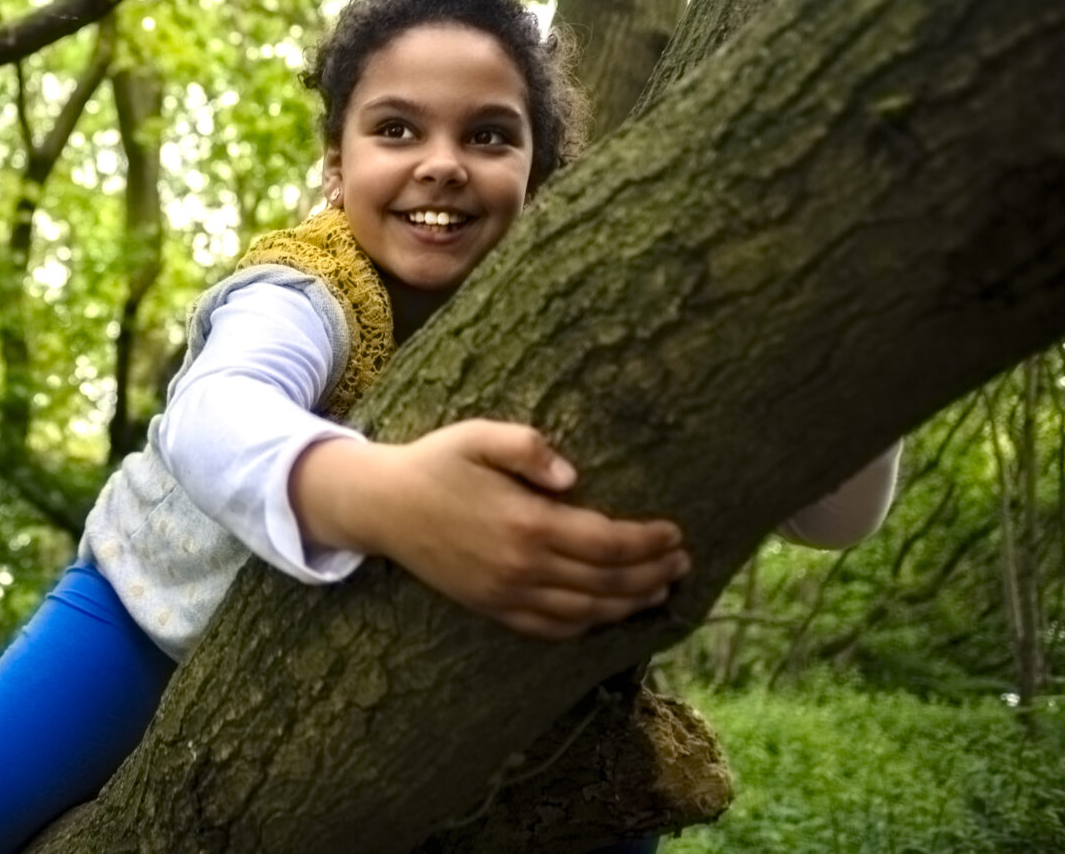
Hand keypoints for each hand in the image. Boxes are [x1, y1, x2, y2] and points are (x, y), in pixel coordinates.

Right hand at [289, 419, 689, 639]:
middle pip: (606, 583)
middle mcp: (522, 567)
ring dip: (629, 605)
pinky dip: (587, 627)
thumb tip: (573, 476)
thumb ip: (528, 447)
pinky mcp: (492, 608)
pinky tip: (606, 615)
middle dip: (652, 575)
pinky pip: (550, 629)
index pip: (608, 543)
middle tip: (682, 564)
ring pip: (585, 612)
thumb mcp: (477, 436)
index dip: (649, 542)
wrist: (382, 506)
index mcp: (527, 523)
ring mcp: (507, 594)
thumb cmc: (435, 463)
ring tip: (659, 591)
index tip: (676, 533)